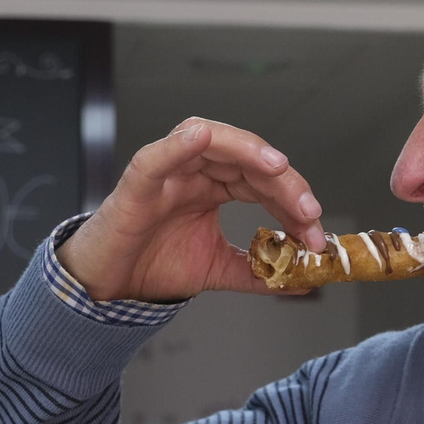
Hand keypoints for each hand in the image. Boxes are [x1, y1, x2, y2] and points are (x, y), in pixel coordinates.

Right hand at [58, 118, 327, 302]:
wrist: (108, 286)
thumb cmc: (153, 264)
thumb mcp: (218, 269)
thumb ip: (258, 272)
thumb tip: (302, 280)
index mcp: (214, 185)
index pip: (262, 181)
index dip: (293, 202)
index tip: (316, 233)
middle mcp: (194, 170)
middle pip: (247, 159)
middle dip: (284, 183)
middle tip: (308, 212)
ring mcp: (168, 170)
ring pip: (212, 142)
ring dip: (249, 152)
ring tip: (278, 168)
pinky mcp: (137, 180)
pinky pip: (159, 155)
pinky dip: (179, 143)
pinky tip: (202, 136)